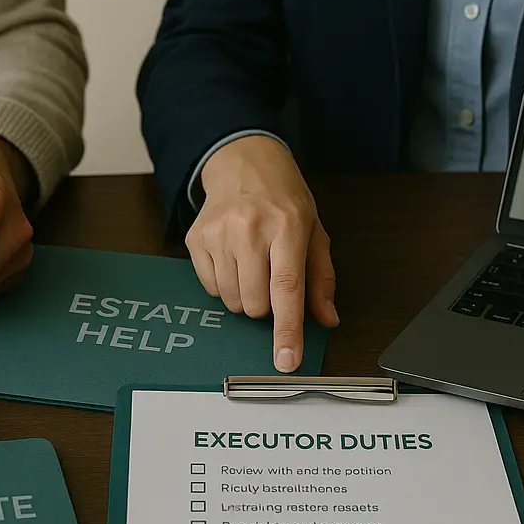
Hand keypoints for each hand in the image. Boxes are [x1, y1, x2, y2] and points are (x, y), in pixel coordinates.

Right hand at [188, 135, 339, 371]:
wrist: (244, 163)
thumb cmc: (283, 200)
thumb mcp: (314, 232)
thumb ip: (321, 278)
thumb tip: (327, 318)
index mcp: (288, 227)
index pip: (287, 289)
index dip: (287, 330)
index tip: (286, 360)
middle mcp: (250, 229)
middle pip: (256, 303)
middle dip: (266, 305)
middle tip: (271, 276)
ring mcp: (219, 233)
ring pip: (232, 300)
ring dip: (245, 296)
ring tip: (252, 264)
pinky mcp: (196, 238)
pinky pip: (210, 288)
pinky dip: (224, 285)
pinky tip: (232, 259)